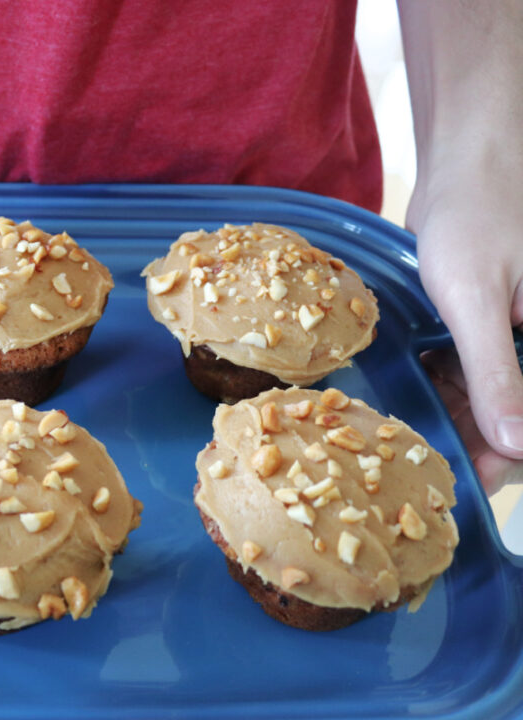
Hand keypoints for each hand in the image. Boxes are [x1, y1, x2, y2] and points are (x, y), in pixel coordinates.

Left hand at [410, 167, 522, 495]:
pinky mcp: (485, 324)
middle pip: (512, 416)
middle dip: (472, 441)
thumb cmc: (480, 216)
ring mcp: (514, 336)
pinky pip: (470, 368)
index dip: (505, 463)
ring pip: (489, 396)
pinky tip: (407, 399)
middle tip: (418, 468)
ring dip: (453, 416)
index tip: (463, 488)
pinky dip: (444, 383)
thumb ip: (497, 373)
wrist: (463, 161)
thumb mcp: (479, 301)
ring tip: (404, 441)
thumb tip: (516, 446)